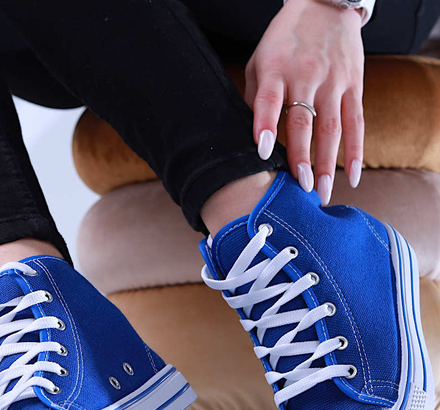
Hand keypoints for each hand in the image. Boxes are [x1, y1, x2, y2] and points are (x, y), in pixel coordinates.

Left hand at [245, 0, 364, 204]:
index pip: (268, 101)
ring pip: (332, 128)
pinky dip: (356, 151)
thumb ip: (255, 98)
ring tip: (322, 193)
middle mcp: (306, 77)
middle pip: (304, 122)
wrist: (325, 5)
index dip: (265, 126)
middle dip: (301, 158)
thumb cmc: (284, 41)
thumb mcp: (259, 62)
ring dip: (327, 164)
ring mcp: (333, 82)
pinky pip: (356, 122)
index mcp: (276, 71)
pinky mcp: (354, 85)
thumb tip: (250, 139)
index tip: (262, 152)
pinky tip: (352, 175)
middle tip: (300, 189)